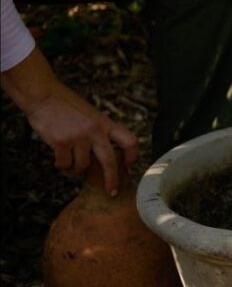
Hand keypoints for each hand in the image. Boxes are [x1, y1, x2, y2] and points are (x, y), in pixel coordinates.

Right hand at [1, 48, 138, 195]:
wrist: (43, 95)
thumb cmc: (66, 106)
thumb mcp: (91, 115)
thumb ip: (100, 132)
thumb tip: (106, 155)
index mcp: (105, 123)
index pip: (129, 141)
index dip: (133, 155)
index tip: (128, 165)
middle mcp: (95, 131)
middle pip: (110, 162)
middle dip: (111, 180)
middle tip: (111, 191)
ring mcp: (78, 137)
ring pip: (82, 167)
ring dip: (76, 169)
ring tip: (71, 162)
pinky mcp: (61, 142)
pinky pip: (64, 164)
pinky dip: (61, 165)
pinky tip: (58, 157)